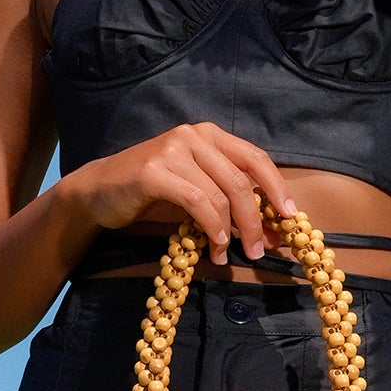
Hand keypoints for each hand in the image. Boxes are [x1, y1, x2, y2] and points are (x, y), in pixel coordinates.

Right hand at [64, 122, 297, 265]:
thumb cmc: (153, 192)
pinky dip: (211, 228)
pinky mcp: (154, 171)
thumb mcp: (197, 189)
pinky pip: (197, 202)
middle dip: (256, 220)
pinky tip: (213, 247)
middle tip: (261, 250)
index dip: (277, 187)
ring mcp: (173, 149)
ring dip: (232, 231)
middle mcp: (194, 135)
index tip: (290, 217)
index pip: (255, 157)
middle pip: (242, 180)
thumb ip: (229, 200)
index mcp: (210, 135)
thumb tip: (271, 228)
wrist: (99, 190)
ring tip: (228, 255)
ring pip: (221, 194)